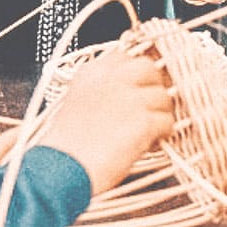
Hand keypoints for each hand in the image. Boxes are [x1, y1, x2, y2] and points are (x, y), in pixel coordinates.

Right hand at [37, 47, 173, 194]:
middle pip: (148, 67)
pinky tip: (151, 144)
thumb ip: (102, 89)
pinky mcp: (143, 121)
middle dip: (153, 85)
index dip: (135, 72)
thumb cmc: (64, 147)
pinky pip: (167, 120)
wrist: (58, 172)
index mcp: (91, 72)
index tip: (138, 85)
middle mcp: (112, 79)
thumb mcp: (76, 103)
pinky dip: (163, 132)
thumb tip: (129, 91)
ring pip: (163, 95)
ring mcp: (130, 98)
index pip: (124, 54)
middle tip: (150, 106)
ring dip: (160, 112)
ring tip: (149, 130)